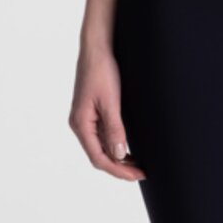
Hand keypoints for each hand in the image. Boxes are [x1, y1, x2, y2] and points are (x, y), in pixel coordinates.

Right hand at [69, 44, 145, 181]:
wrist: (97, 47)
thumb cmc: (102, 71)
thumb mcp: (111, 101)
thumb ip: (115, 129)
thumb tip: (119, 155)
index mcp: (81, 124)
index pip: (99, 158)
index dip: (118, 170)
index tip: (137, 175)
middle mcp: (80, 124)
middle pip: (99, 155)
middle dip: (119, 167)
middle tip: (141, 172)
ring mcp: (85, 118)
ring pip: (101, 146)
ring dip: (118, 157)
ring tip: (138, 164)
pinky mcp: (92, 111)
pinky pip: (102, 135)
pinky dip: (115, 144)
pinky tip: (127, 148)